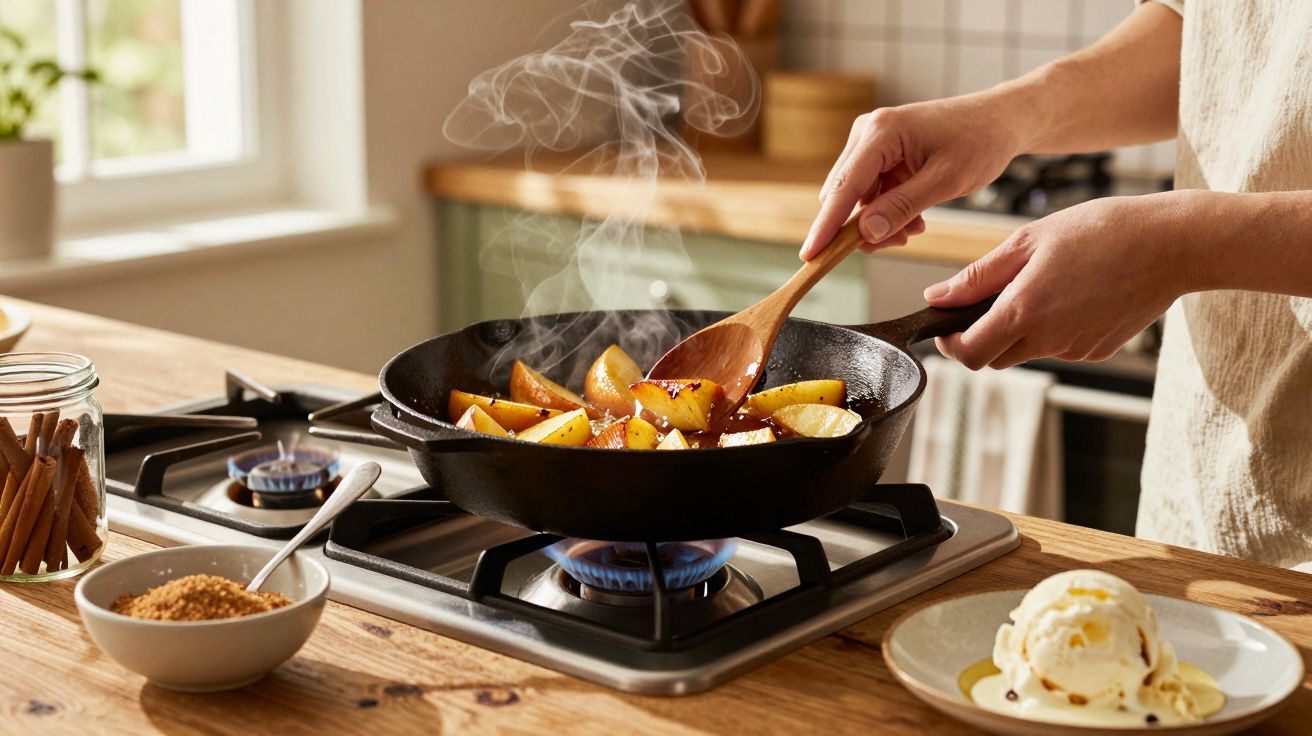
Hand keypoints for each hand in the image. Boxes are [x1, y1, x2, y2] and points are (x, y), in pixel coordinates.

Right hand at [801, 95, 1025, 259]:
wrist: (1000, 120)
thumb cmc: (979, 141)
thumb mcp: (945, 181)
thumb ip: (902, 208)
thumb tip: (865, 234)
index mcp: (881, 132)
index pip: (843, 187)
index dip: (826, 226)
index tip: (809, 256)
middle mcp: (867, 133)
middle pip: (843, 195)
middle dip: (864, 226)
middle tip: (901, 241)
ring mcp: (871, 143)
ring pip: (857, 200)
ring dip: (881, 221)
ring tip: (916, 226)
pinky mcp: (878, 154)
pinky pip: (870, 194)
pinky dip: (888, 212)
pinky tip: (915, 217)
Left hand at [925, 193, 1195, 368]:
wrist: (1173, 244)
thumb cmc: (1101, 230)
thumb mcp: (1028, 240)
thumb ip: (977, 276)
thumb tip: (936, 297)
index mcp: (1024, 311)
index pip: (968, 354)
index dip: (949, 344)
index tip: (946, 326)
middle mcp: (1049, 340)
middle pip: (993, 359)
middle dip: (980, 337)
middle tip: (988, 300)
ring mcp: (1076, 349)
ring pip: (1026, 353)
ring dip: (1017, 331)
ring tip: (1038, 286)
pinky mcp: (1098, 350)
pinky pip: (1058, 347)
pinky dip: (1050, 329)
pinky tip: (1071, 294)